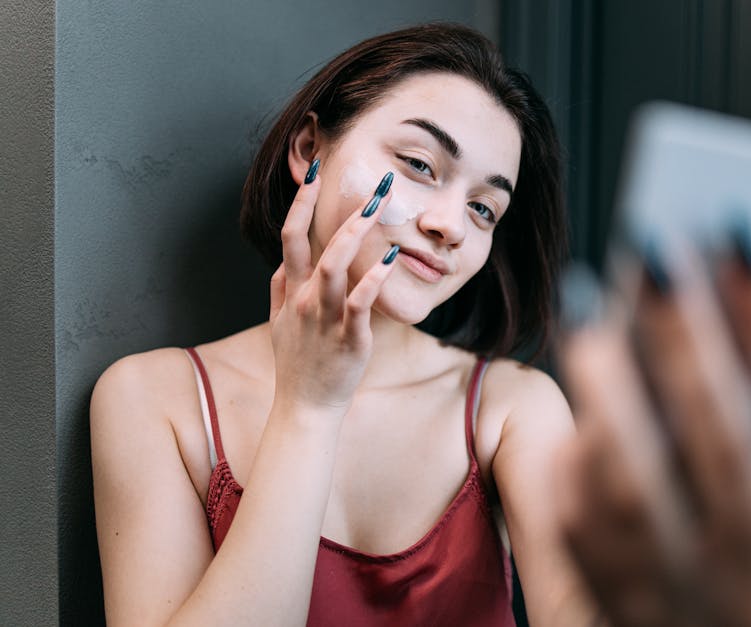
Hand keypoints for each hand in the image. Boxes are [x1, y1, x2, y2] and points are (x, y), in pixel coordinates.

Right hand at [268, 162, 397, 411]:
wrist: (304, 407)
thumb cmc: (296, 364)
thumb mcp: (279, 324)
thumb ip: (280, 290)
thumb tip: (281, 265)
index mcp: (291, 291)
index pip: (291, 236)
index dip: (302, 202)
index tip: (316, 172)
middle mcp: (305, 299)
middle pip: (320, 244)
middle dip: (346, 211)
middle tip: (376, 184)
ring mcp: (325, 318)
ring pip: (335, 267)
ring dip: (357, 235)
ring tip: (380, 209)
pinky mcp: (349, 338)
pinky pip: (360, 303)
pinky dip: (374, 279)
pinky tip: (391, 259)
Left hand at [555, 246, 750, 626]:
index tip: (741, 232)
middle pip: (722, 439)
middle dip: (686, 332)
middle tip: (653, 243)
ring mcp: (684, 591)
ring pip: (635, 481)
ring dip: (608, 379)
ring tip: (587, 296)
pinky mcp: (612, 591)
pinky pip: (585, 507)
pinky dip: (578, 433)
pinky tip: (574, 374)